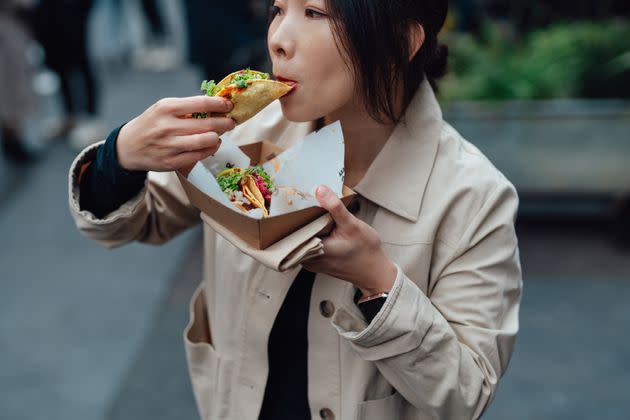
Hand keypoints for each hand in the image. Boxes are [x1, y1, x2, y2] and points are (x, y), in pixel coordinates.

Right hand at [116, 96, 235, 171]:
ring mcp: (169, 145)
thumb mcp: (163, 108)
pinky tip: (213, 144)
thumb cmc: (152, 124)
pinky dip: (210, 149)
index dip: (220, 104)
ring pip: (205, 141)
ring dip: (218, 137)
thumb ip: (188, 107)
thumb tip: (217, 105)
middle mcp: (168, 126)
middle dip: (225, 122)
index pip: (201, 103)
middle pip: (207, 124)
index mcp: (167, 107)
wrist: (128, 147)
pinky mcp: (171, 161)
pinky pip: (199, 156)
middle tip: (232, 121)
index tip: (229, 105)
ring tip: (221, 133)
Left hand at [301, 185, 396, 295]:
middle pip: (294, 233)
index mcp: (313, 251)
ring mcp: (310, 262)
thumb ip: (334, 207)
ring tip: (313, 211)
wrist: (375, 271)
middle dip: (299, 217)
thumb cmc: (366, 252)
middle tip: (304, 200)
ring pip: (301, 237)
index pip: (291, 230)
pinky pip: (308, 243)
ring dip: (307, 225)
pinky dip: (313, 232)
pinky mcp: (316, 261)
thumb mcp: (352, 225)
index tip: (294, 200)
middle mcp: (307, 259)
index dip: (291, 214)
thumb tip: (320, 190)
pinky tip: (320, 224)